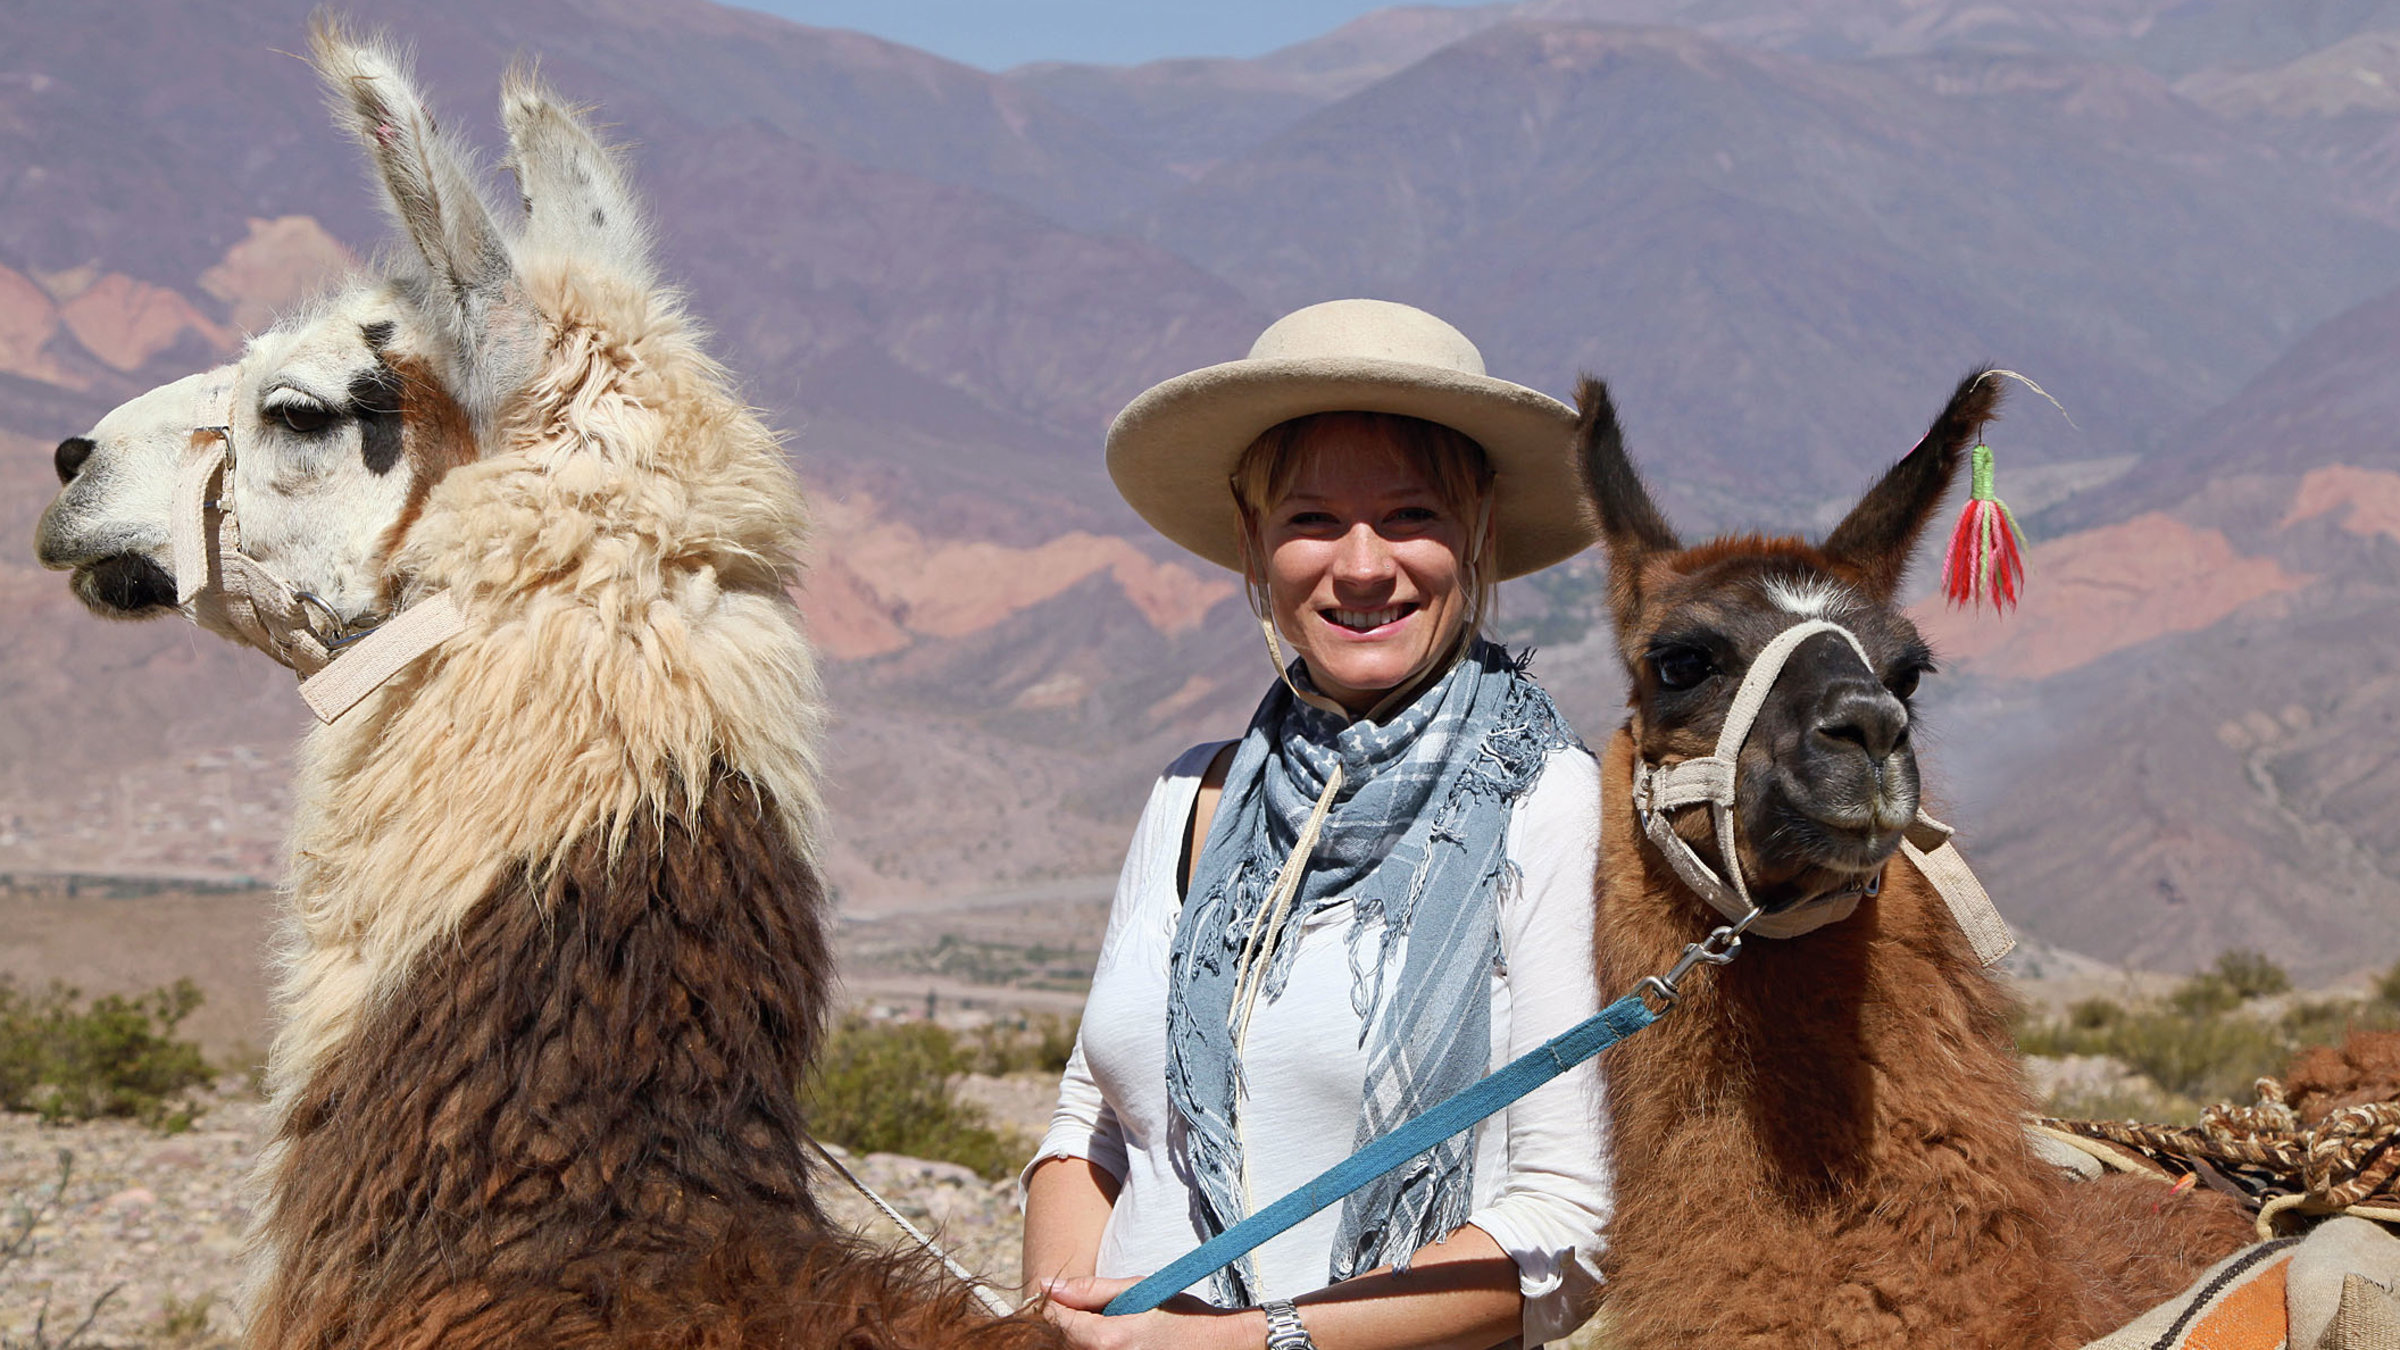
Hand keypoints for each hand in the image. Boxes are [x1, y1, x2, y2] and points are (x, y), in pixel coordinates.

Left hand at [1037, 1275, 1264, 1349]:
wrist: (1217, 1343)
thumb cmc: (1179, 1313)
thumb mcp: (1136, 1290)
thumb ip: (1090, 1290)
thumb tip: (1048, 1287)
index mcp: (1110, 1340)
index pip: (1059, 1322)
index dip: (1052, 1305)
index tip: (1056, 1295)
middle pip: (1064, 1342)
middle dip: (1067, 1322)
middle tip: (1083, 1308)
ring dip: (1080, 1338)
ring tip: (1105, 1323)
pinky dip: (1095, 1347)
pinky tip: (1111, 1338)